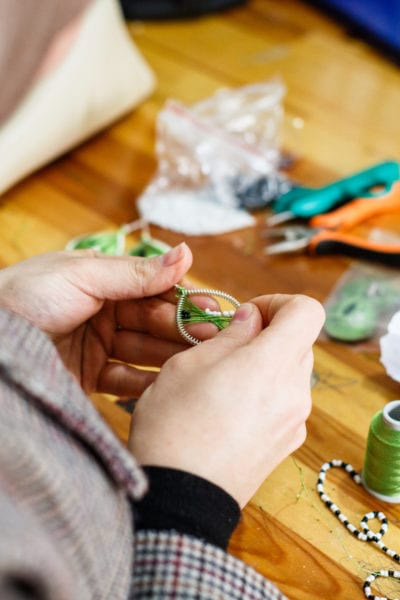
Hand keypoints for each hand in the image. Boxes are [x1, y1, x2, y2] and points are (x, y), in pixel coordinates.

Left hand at [0, 244, 200, 395]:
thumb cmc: (26, 295)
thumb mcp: (83, 275)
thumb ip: (137, 273)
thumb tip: (186, 254)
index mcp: (103, 281)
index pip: (153, 289)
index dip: (183, 299)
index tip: (212, 308)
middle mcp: (104, 312)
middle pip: (153, 321)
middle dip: (182, 329)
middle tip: (213, 339)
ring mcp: (97, 345)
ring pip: (144, 351)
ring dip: (171, 356)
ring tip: (200, 362)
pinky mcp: (88, 376)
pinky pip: (124, 380)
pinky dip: (146, 383)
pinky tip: (171, 385)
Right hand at [129, 294, 324, 506]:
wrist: (179, 499)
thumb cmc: (175, 424)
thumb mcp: (189, 364)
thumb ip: (230, 335)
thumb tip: (252, 320)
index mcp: (272, 364)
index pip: (308, 311)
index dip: (278, 303)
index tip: (248, 317)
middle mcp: (295, 392)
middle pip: (299, 342)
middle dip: (267, 335)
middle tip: (227, 348)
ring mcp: (294, 422)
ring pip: (290, 373)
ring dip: (264, 365)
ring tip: (223, 382)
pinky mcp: (286, 444)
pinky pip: (284, 403)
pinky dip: (265, 394)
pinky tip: (229, 411)